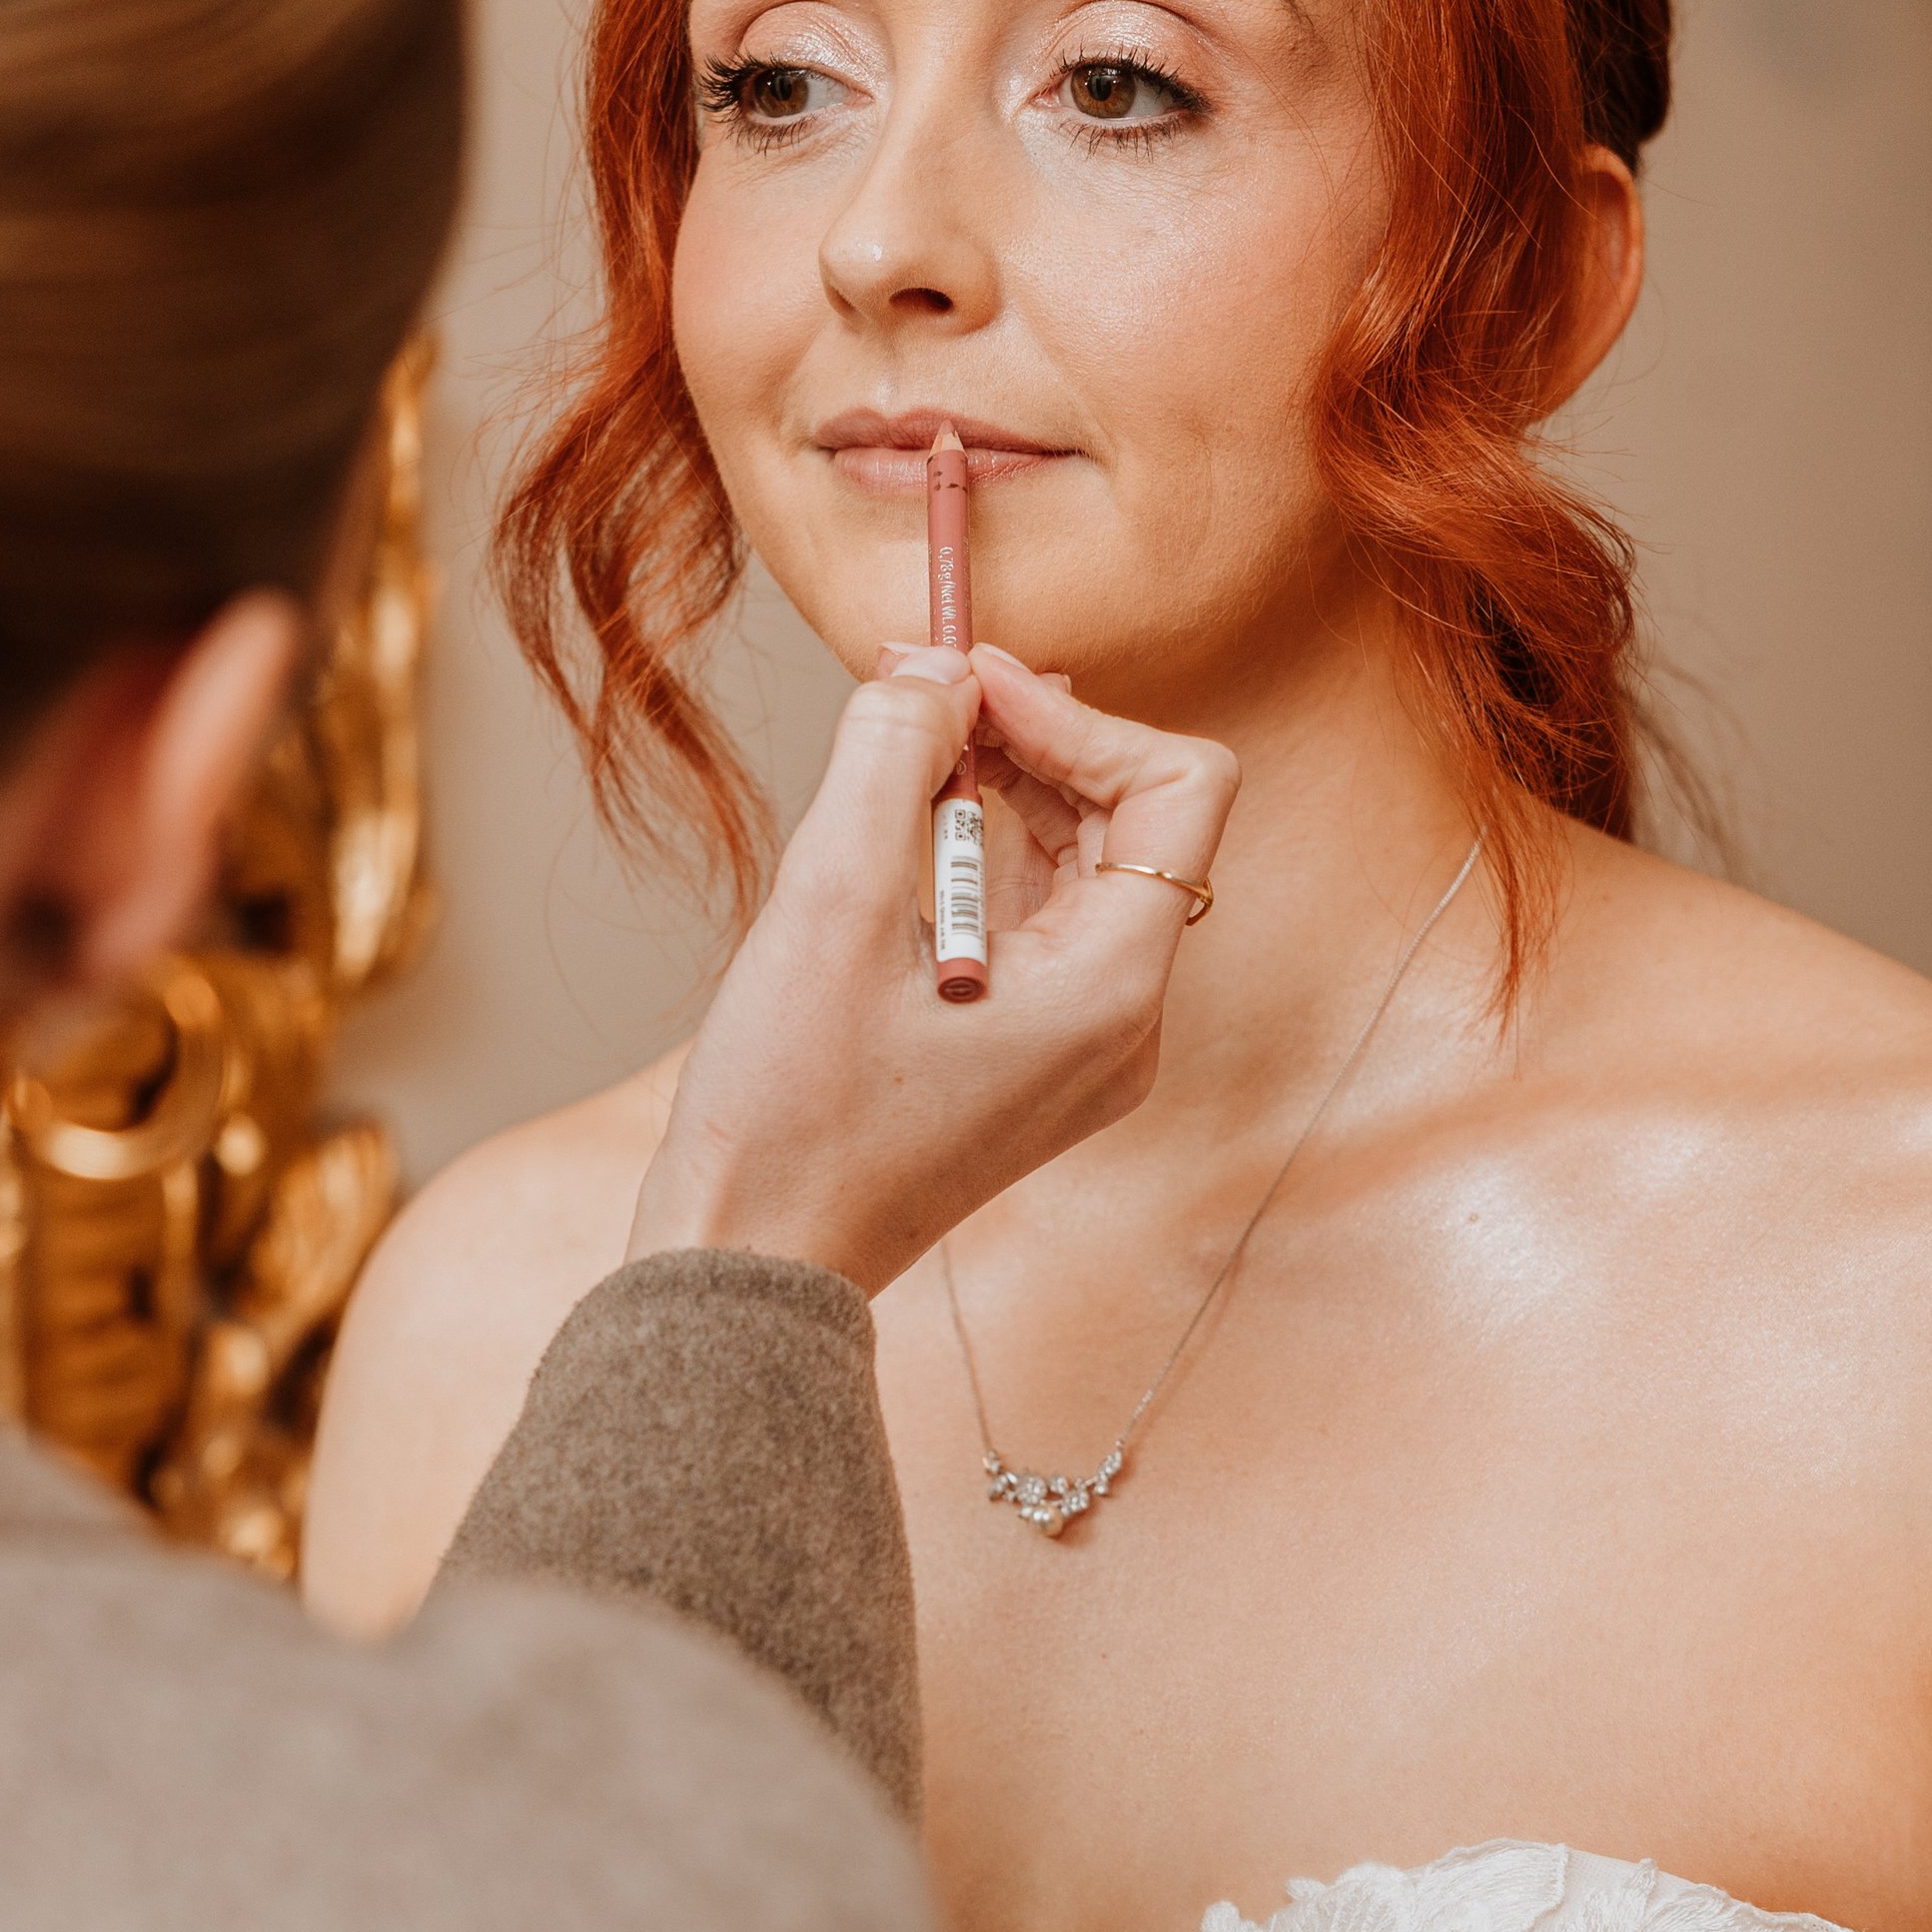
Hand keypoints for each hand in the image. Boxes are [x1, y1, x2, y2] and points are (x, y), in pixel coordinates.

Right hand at [625, 644, 1237, 1297]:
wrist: (753, 1266)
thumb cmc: (789, 1114)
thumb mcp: (831, 904)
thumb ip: (894, 756)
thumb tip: (937, 665)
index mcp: (1114, 990)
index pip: (1178, 787)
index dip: (1077, 713)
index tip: (966, 685)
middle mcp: (1127, 1022)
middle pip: (1140, 821)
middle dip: (1042, 743)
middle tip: (926, 704)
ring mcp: (1087, 1048)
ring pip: (1089, 867)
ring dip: (1009, 796)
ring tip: (899, 771)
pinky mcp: (1035, 1059)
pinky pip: (1044, 924)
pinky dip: (987, 860)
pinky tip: (899, 845)